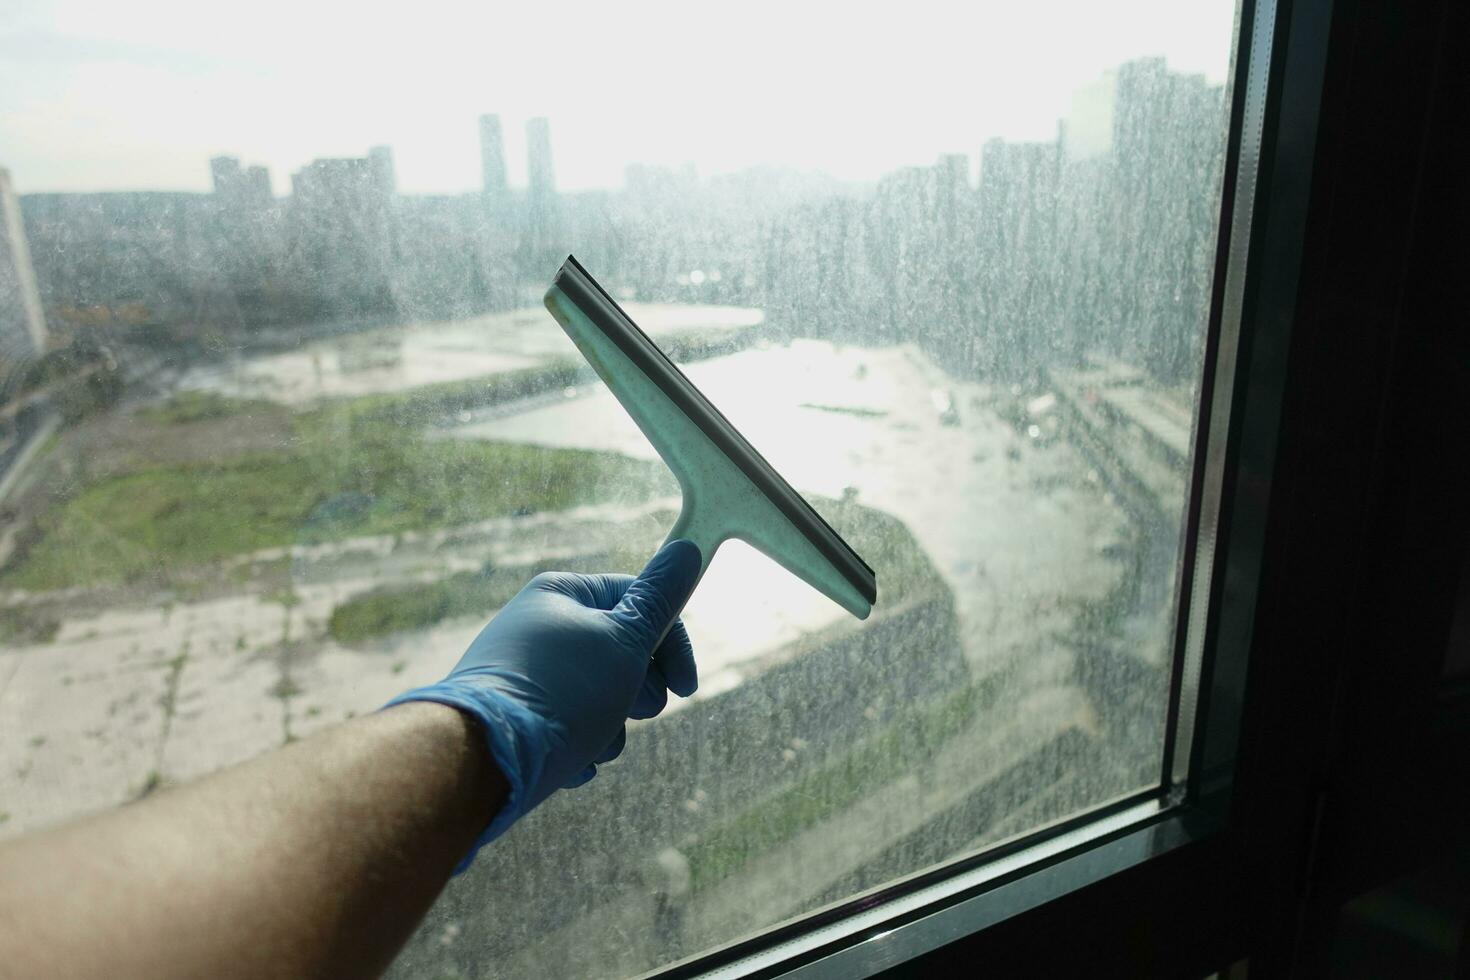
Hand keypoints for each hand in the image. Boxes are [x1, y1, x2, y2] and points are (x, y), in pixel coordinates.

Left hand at [386, 539, 701, 867]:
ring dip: (608, 727)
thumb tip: (688, 548)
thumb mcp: (625, 640)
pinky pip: (563, 727)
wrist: (483, 756)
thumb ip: (660, 599)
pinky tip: (571, 764)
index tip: (685, 689)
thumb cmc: (563, 692)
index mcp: (562, 593)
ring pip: (595, 696)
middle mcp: (538, 626)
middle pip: (618, 652)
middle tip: (637, 710)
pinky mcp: (513, 717)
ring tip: (594, 744)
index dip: (671, 643)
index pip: (638, 601)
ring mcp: (522, 673)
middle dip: (636, 691)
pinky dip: (577, 747)